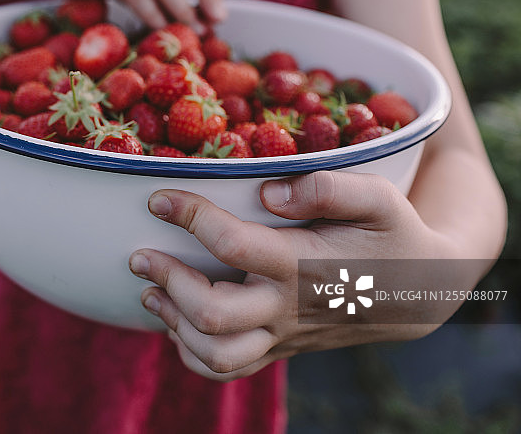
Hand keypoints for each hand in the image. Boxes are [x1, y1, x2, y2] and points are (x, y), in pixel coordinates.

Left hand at [128, 171, 467, 380]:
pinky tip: (177, 322)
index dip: (189, 217)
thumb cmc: (392, 235)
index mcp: (304, 263)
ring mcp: (281, 335)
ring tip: (150, 291)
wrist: (418, 294)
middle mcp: (286, 307)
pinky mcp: (279, 349)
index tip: (159, 198)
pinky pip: (227, 370)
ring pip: (214, 353)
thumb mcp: (379, 198)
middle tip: (139, 255)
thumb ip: (328, 188)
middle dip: (166, 281)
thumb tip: (266, 192)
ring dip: (172, 322)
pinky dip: (192, 353)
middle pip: (212, 313)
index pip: (233, 243)